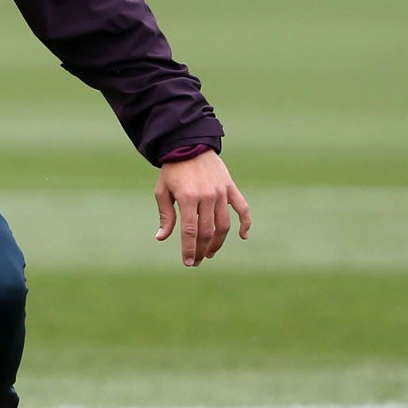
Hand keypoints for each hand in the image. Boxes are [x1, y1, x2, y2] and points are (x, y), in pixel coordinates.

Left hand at [154, 149, 250, 266]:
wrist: (189, 145)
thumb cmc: (172, 170)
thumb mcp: (162, 191)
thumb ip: (166, 216)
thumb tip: (162, 238)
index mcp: (187, 197)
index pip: (190, 230)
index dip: (189, 249)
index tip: (188, 262)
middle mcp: (207, 196)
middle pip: (208, 231)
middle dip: (202, 249)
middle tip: (197, 261)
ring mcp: (221, 192)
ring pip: (224, 224)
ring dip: (219, 242)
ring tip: (210, 252)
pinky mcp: (231, 188)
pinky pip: (242, 208)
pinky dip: (245, 223)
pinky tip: (243, 236)